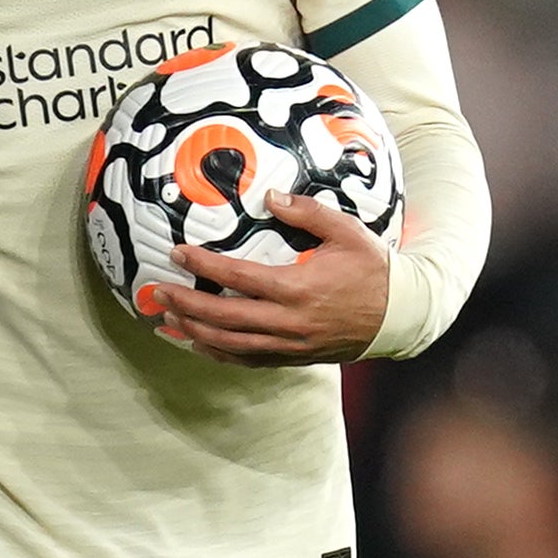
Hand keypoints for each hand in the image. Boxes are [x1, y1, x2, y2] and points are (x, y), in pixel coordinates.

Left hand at [156, 188, 389, 363]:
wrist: (400, 315)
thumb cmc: (373, 269)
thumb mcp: (347, 231)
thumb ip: (308, 212)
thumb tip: (270, 198)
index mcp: (298, 287)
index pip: (238, 277)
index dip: (203, 266)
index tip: (178, 253)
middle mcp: (289, 321)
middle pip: (224, 318)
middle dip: (186, 304)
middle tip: (157, 292)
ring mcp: (290, 344)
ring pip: (230, 344)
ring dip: (194, 332)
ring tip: (166, 318)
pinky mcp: (293, 357)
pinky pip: (248, 360)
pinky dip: (218, 354)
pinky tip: (197, 344)